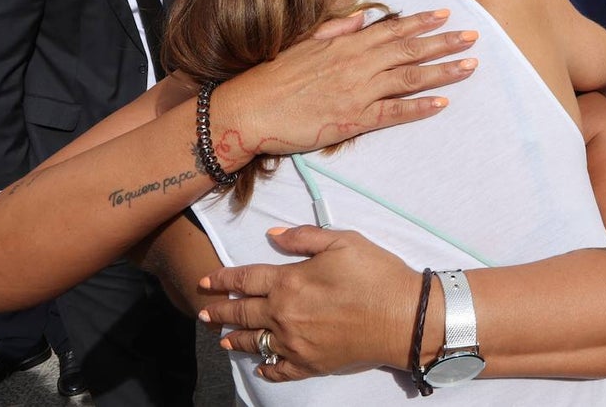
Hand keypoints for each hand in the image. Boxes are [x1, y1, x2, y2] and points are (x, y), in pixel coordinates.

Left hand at [199, 226, 418, 381]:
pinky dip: (265, 368)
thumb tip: (271, 235)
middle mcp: (283, 315)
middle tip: (202, 312)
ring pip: (253, 342)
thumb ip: (304, 237)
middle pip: (242, 312)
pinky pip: (279, 370)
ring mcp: (295, 344)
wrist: (403, 317)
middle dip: (219, 310)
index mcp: (289, 282)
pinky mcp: (310, 364)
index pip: (246, 279)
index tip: (206, 281)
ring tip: (221, 338)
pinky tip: (259, 365)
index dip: (223, 279)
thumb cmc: (375, 274)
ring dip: (234, 338)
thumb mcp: (343, 241)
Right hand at [212, 9, 478, 166]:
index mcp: (345, 44)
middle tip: (474, 35)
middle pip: (409, 50)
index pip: (391, 29)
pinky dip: (419, 107)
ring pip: (409, 78)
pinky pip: (393, 113)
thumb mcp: (304, 43)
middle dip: (444, 42)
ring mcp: (357, 91)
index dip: (420, 21)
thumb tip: (361, 16)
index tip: (445, 12)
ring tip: (470, 65)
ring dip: (443, 71)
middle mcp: (357, 64)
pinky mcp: (353, 119)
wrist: (249, 109)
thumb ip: (336, 29)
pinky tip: (442, 104)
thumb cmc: (272, 76)